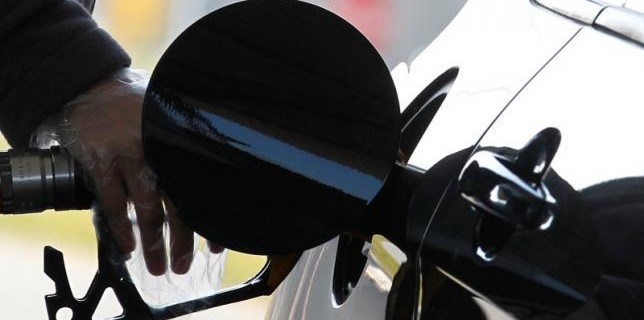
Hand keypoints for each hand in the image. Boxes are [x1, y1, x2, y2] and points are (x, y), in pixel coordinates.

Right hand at [40, 68, 215, 274]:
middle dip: (183, 240)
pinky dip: (120, 229)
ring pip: (147, 209)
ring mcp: (128, 155)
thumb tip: (208, 182)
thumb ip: (183, 148)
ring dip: (154, 243)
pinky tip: (127, 248)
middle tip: (184, 265)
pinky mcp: (100, 161)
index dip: (210, 219)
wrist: (92, 83)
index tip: (216, 244)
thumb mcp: (167, 120)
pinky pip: (112, 203)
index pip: (201, 187)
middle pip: (178, 203)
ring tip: (160, 267)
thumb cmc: (136, 106)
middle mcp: (159, 150)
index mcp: (179, 142)